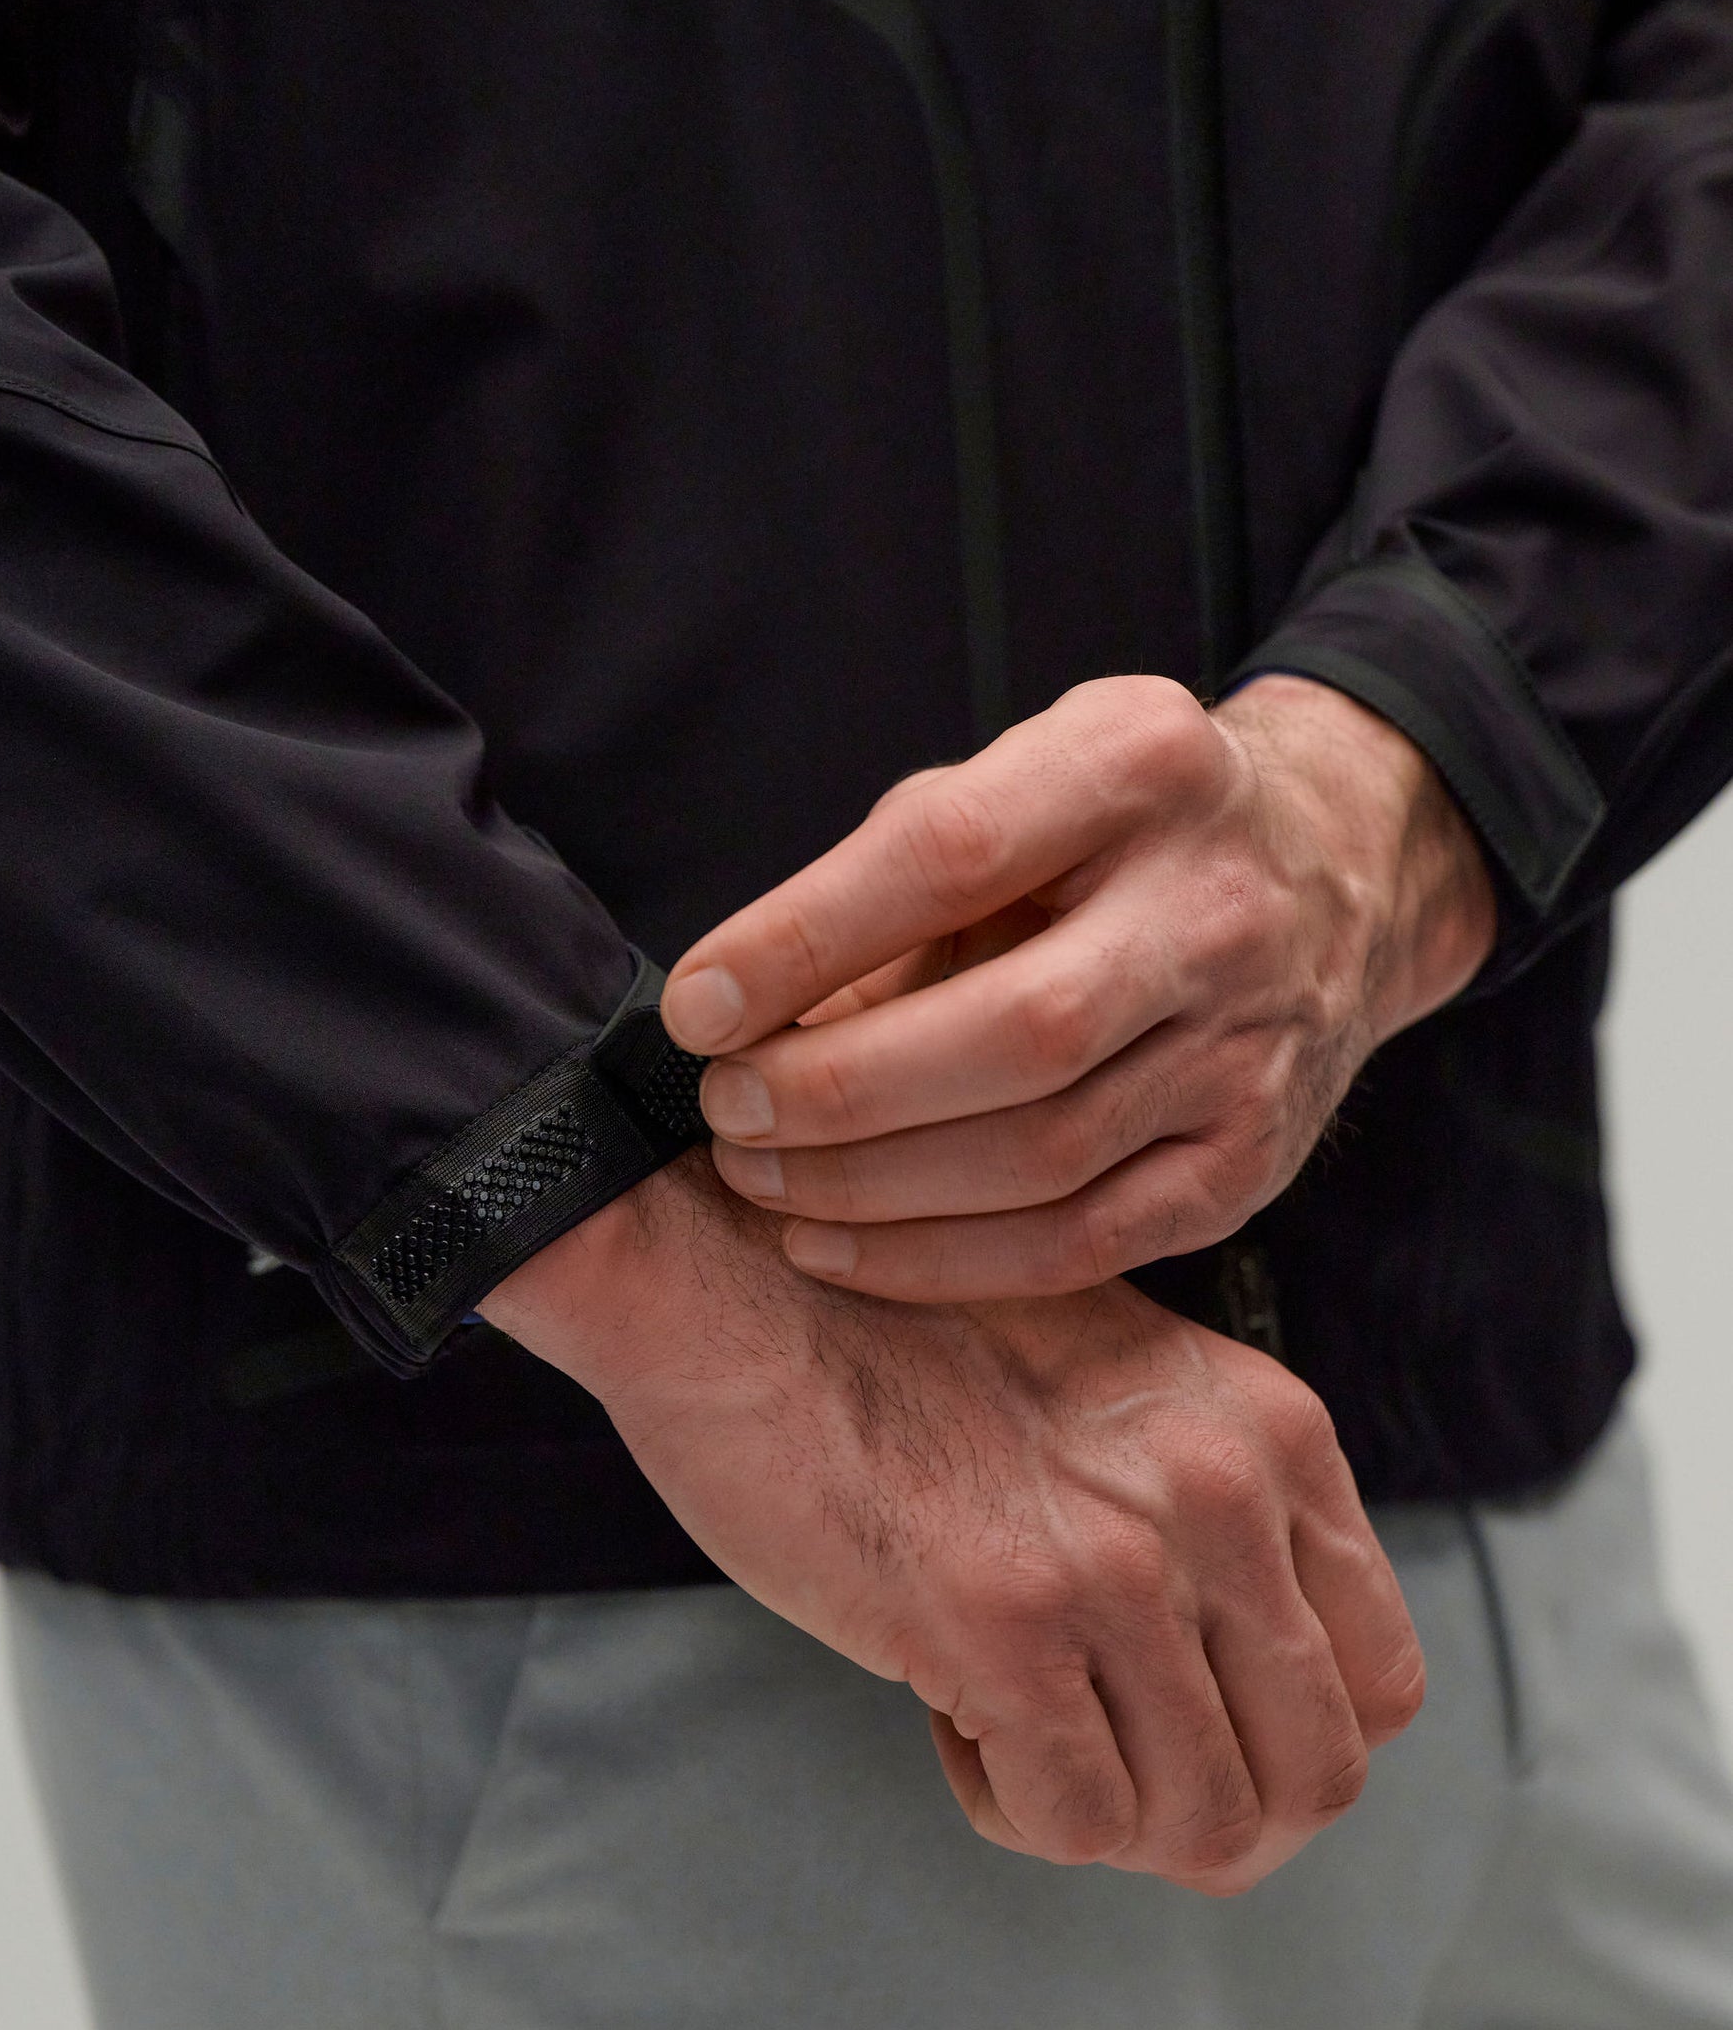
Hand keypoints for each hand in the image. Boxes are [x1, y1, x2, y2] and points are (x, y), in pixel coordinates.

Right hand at [483, 1151, 1424, 1887]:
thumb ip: (1202, 1506)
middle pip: (1316, 1776)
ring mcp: (1121, 1560)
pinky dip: (1012, 1802)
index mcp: (1269, 1430)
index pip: (1383, 1680)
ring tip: (1011, 1722)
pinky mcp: (1007, 1620)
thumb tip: (1236, 1687)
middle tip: (1096, 1765)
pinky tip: (945, 1705)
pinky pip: (1075, 1821)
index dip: (1287, 1743)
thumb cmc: (893, 1335)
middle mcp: (1223, 1494)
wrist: (736, 1279)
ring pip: (1207, 1823)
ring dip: (1109, 1815)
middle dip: (1211, 1816)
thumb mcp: (1117, 1389)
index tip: (1184, 1722)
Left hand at [662, 674, 1494, 1301]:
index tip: (696, 1005)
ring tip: (759, 1175)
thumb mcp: (1015, 783)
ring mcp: (1249, 1047)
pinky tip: (836, 1248)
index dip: (808, 937)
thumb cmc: (1114, 829)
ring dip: (870, 1187)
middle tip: (725, 1109)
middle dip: (841, 1089)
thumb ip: (887, 879)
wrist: (1334, 876)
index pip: (956, 852)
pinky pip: (1081, 1243)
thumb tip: (734, 1012)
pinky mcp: (1251, 1162)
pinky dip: (940, 1262)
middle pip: (1017, 1030)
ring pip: (1043, 1156)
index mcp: (1144, 766)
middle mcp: (1218, 907)